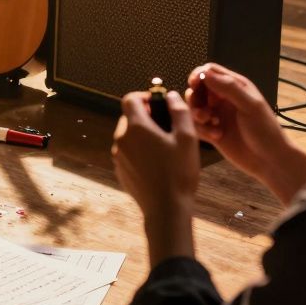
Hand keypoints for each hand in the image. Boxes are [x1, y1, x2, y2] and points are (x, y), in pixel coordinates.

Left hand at [112, 90, 199, 265]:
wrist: (166, 209)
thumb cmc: (179, 172)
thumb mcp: (187, 138)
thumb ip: (179, 111)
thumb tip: (170, 95)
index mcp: (135, 127)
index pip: (130, 99)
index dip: (144, 97)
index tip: (159, 104)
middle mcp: (121, 139)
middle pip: (129, 117)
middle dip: (146, 117)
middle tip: (166, 127)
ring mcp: (118, 156)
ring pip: (128, 135)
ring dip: (142, 134)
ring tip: (164, 147)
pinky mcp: (119, 170)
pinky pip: (127, 152)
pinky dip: (139, 150)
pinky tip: (157, 163)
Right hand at [186, 63, 305, 201]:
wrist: (270, 161)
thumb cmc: (265, 130)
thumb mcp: (250, 106)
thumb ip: (229, 88)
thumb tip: (205, 73)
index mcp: (235, 87)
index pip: (210, 71)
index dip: (199, 75)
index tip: (194, 84)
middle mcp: (224, 99)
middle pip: (198, 89)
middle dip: (195, 97)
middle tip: (202, 110)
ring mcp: (218, 115)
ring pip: (195, 107)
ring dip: (197, 113)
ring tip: (209, 122)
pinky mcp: (212, 132)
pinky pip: (197, 125)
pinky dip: (201, 129)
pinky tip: (216, 136)